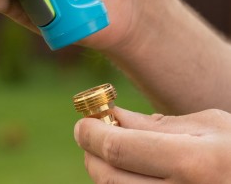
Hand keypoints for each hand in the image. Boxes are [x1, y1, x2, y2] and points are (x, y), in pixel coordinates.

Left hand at [75, 107, 230, 182]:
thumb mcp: (209, 127)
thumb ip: (156, 124)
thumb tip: (111, 116)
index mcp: (195, 163)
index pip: (118, 148)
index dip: (90, 133)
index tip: (83, 122)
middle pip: (109, 179)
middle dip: (91, 154)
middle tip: (89, 135)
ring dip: (104, 173)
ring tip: (110, 154)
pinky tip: (131, 173)